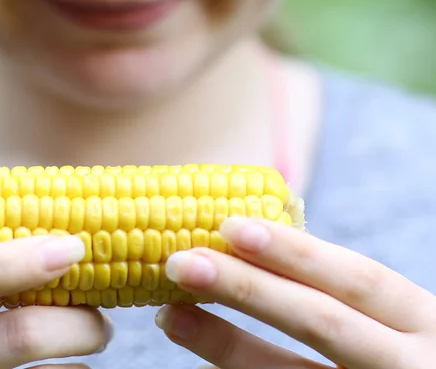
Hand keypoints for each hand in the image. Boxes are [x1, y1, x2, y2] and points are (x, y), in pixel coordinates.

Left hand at [154, 217, 435, 367]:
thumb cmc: (400, 356)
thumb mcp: (392, 324)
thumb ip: (338, 296)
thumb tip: (245, 251)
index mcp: (423, 322)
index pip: (359, 279)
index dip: (295, 251)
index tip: (231, 226)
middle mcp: (410, 366)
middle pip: (320, 322)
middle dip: (247, 288)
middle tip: (181, 262)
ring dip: (224, 344)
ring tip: (170, 316)